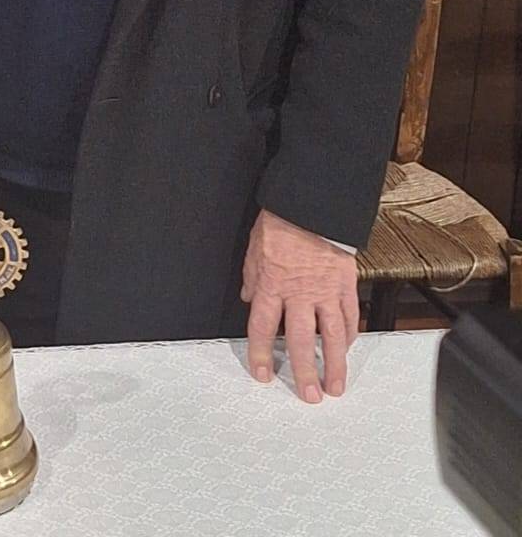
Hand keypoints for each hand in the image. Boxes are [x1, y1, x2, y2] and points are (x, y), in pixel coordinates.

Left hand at [242, 208, 359, 402]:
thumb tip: (248, 296)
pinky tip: (349, 348)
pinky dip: (351, 334)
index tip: (263, 373)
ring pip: (332, 336)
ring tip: (336, 386)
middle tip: (309, 395)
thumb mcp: (254, 247)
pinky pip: (350, 316)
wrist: (311, 204)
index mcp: (271, 286)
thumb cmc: (281, 221)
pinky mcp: (346, 284)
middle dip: (304, 372)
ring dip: (335, 365)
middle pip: (301, 342)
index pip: (261, 329)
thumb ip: (252, 276)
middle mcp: (298, 294)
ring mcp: (325, 292)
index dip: (261, 355)